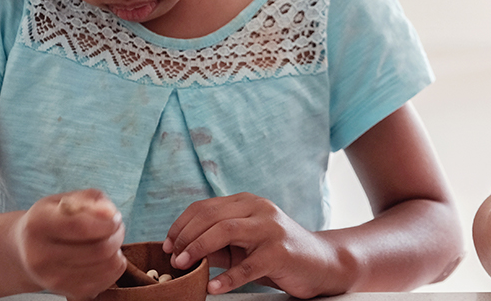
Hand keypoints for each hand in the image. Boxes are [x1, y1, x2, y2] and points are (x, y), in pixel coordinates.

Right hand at [12, 189, 125, 299]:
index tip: (114, 217)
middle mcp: (40, 256)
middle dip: (117, 235)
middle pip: (99, 249)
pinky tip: (103, 257)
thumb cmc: (53, 219)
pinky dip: (114, 266)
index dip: (108, 222)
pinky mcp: (68, 293)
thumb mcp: (67, 199)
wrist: (26, 250)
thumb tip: (110, 214)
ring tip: (107, 241)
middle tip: (115, 228)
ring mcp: (52, 279)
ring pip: (107, 266)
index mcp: (38, 224)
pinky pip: (108, 280)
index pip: (82, 227)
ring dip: (117, 250)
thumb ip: (92, 200)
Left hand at [163, 192, 338, 296]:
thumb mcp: (244, 244)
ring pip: (226, 231)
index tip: (167, 245)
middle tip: (172, 258)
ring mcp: (271, 230)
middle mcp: (260, 210)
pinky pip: (248, 266)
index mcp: (248, 203)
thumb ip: (217, 244)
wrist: (322, 263)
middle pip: (211, 216)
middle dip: (185, 237)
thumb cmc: (278, 254)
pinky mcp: (280, 253)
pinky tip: (213, 287)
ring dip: (198, 249)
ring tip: (183, 266)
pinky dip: (227, 278)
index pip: (204, 207)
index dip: (180, 225)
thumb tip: (181, 250)